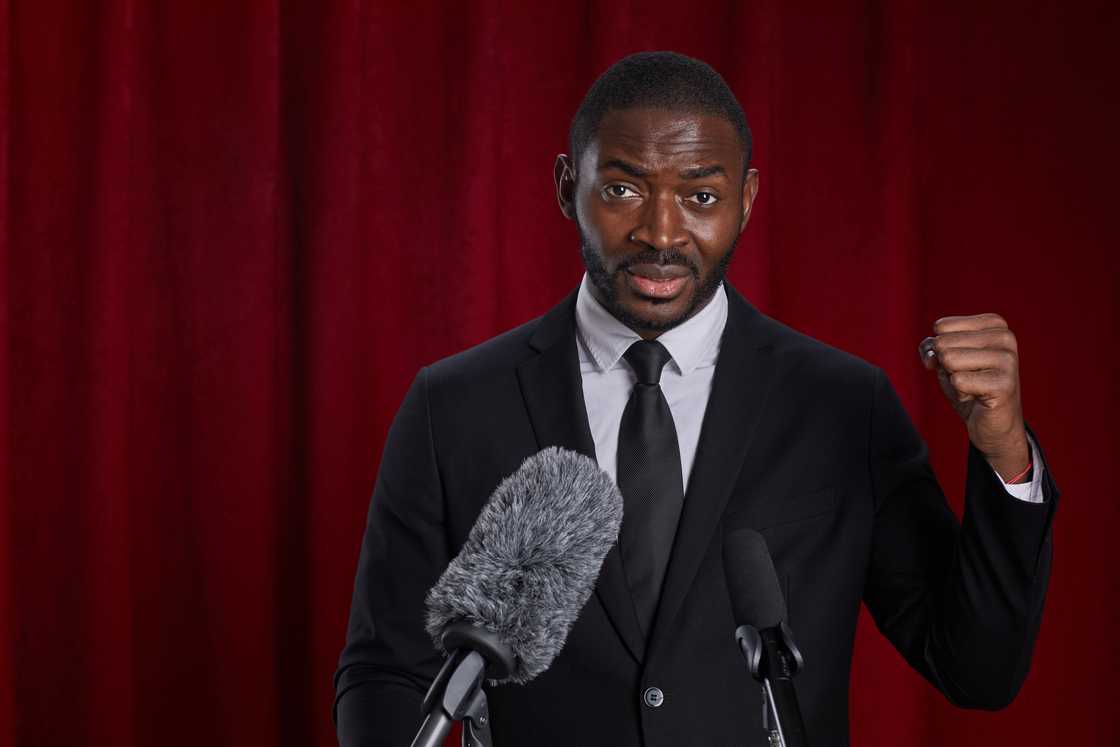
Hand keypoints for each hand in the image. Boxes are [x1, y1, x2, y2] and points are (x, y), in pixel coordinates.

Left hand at [919, 313, 1029, 479]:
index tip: (958, 362)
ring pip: (949, 359)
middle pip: (943, 343)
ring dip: (953, 379)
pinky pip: (958, 381)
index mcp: (994, 324)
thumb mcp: (943, 359)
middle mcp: (1005, 337)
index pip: (941, 326)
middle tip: (967, 377)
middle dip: (945, 365)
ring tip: (972, 386)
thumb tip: (932, 356)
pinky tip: (978, 397)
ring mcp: (1007, 360)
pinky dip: (960, 393)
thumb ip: (931, 347)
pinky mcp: (1004, 384)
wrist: (991, 422)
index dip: (938, 349)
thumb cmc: (968, 385)